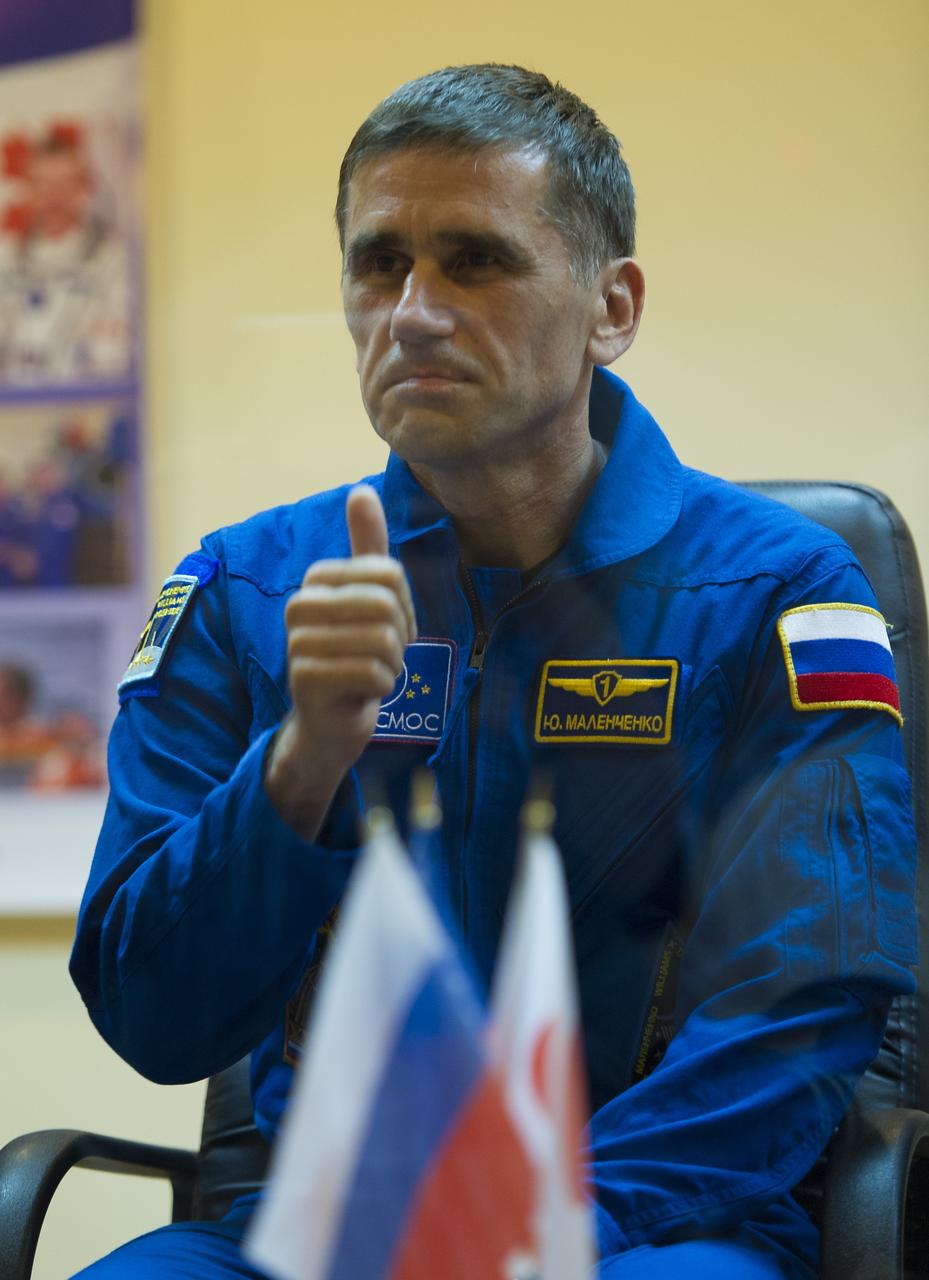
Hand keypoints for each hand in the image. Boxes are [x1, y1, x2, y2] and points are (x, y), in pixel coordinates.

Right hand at [265, 485, 415, 838]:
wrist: (331, 722)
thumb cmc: (354, 656)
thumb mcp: (367, 598)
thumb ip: (368, 547)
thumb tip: (361, 490)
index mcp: (317, 579)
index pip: (390, 574)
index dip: (405, 607)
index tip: (389, 628)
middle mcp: (299, 606)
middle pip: (386, 605)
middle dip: (399, 638)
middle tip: (382, 657)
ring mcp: (298, 643)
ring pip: (381, 640)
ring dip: (390, 666)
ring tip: (370, 674)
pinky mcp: (305, 679)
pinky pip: (372, 673)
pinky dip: (381, 688)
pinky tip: (362, 694)